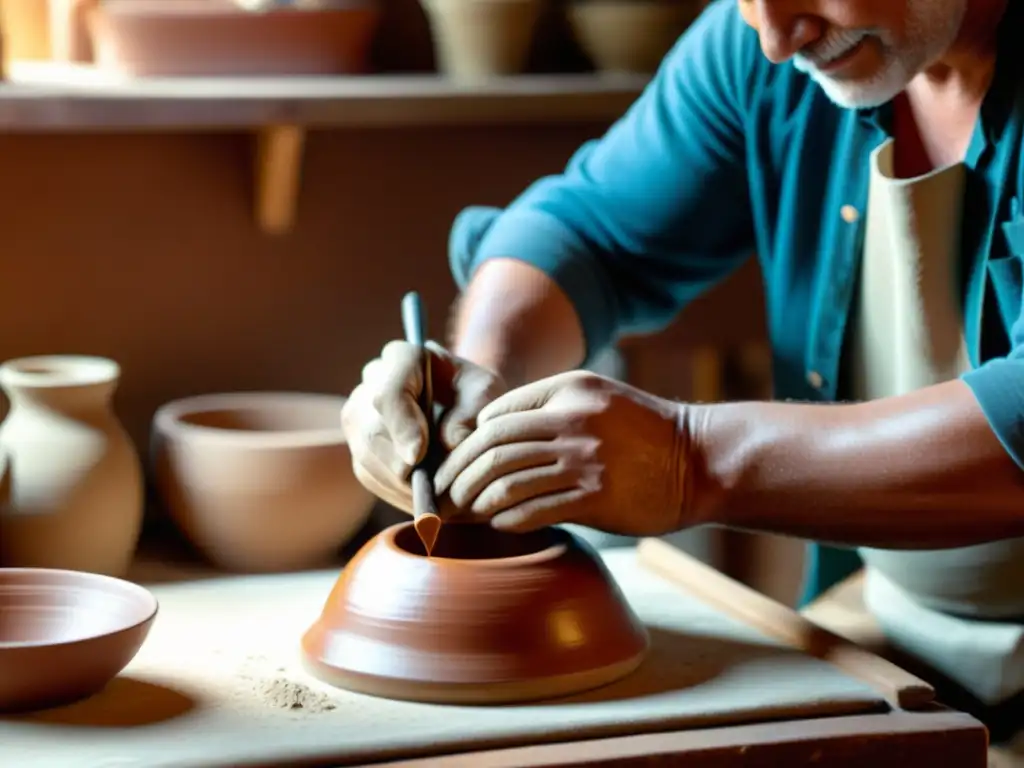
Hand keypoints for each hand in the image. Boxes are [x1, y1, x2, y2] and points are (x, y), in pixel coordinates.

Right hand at [341, 340, 505, 513]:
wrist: (468, 414)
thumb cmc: (480, 399)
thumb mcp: (486, 397)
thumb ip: (470, 414)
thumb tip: (449, 442)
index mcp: (402, 357)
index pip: (388, 391)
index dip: (401, 425)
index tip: (418, 454)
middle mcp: (371, 381)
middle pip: (371, 429)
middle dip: (402, 463)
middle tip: (434, 487)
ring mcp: (359, 414)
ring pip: (367, 456)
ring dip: (401, 482)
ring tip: (437, 494)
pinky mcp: (359, 446)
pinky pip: (370, 474)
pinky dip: (397, 491)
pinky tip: (425, 493)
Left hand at [433, 371, 689, 534]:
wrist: (700, 460)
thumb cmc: (644, 432)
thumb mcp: (599, 398)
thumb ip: (549, 406)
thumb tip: (491, 431)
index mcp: (569, 390)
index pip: (497, 414)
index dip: (466, 442)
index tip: (451, 463)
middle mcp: (572, 420)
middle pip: (492, 447)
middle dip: (457, 473)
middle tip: (440, 493)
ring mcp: (584, 459)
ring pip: (506, 480)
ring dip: (475, 501)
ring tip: (461, 513)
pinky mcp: (595, 497)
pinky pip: (534, 509)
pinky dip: (506, 519)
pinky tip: (496, 524)